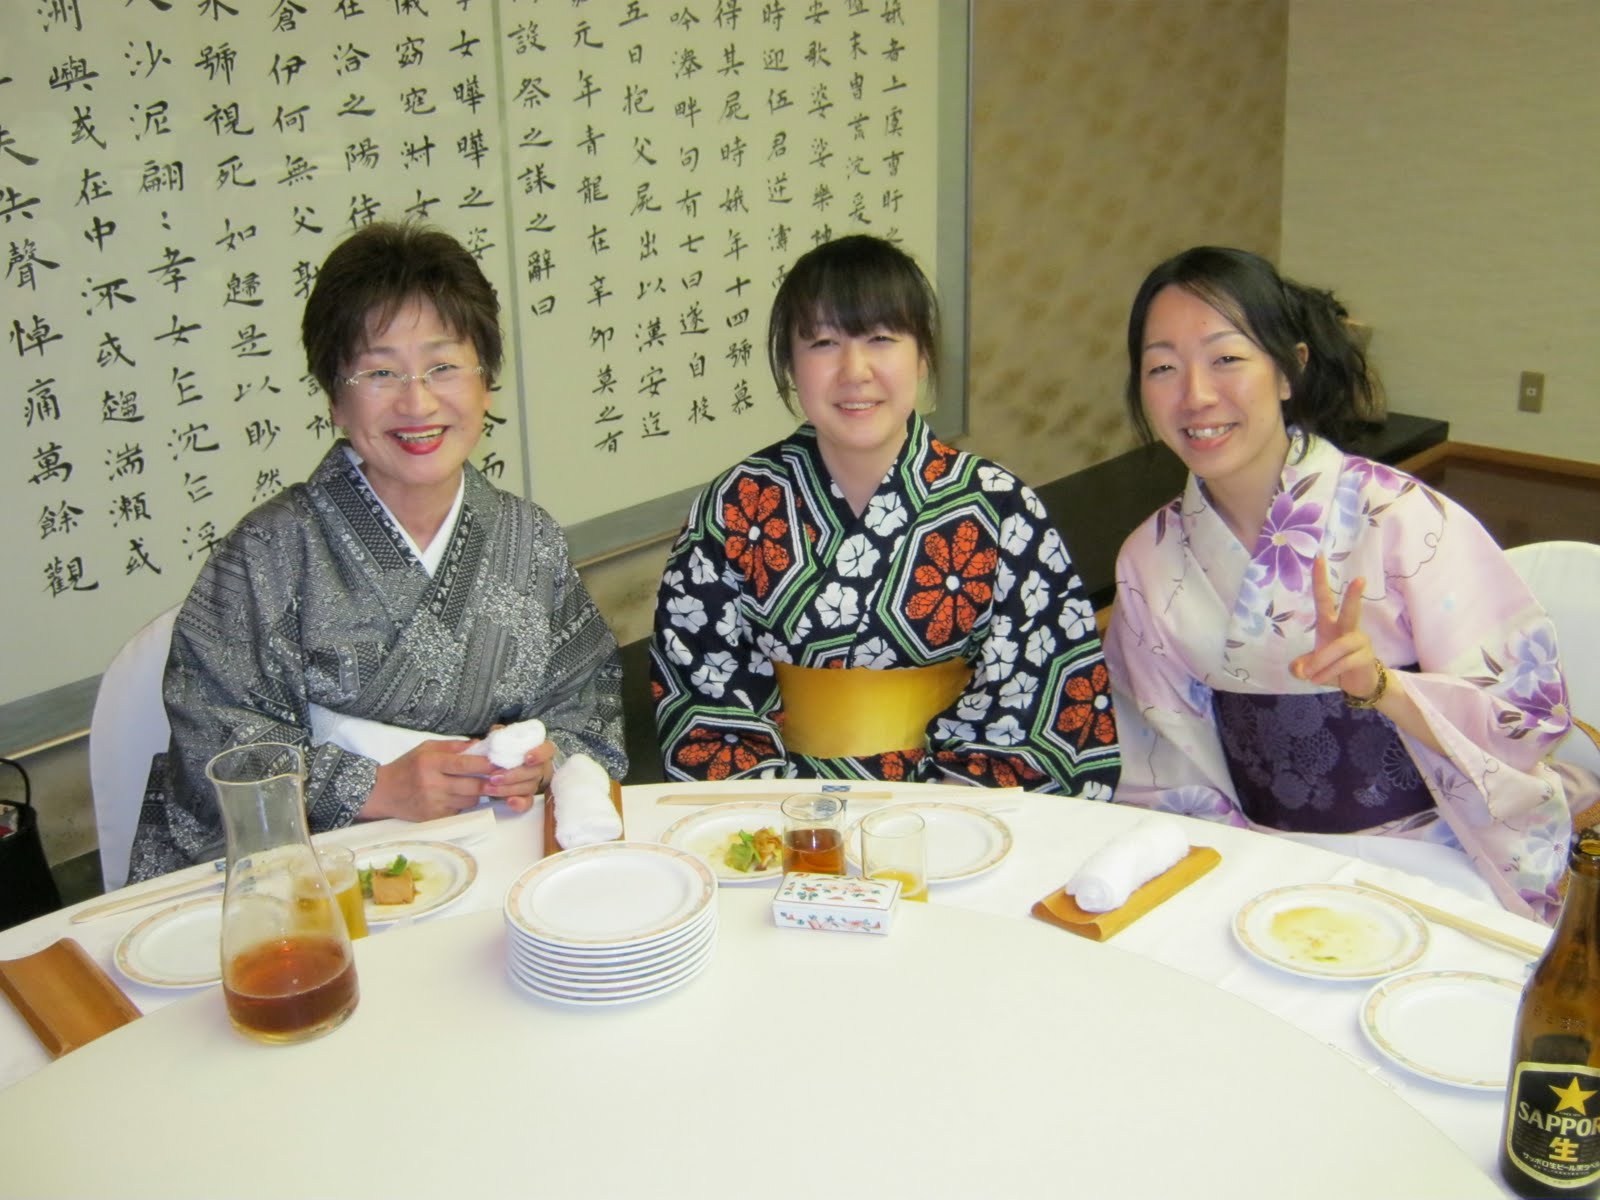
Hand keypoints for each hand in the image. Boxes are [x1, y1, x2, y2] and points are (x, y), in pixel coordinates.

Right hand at [361, 739, 492, 822]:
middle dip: (489, 782)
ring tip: (475, 784)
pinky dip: (463, 803)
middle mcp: (432, 784)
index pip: (464, 764)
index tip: (500, 763)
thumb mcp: (426, 748)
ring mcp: (433, 803)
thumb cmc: (407, 766)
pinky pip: (459, 810)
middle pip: (472, 786)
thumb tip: (480, 745)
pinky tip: (457, 796)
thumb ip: (453, 746)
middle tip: (499, 777)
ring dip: (477, 793)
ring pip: (469, 800)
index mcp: (430, 763)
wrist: (382, 792)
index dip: (485, 765)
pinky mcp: (434, 818)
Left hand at [476, 732, 557, 813]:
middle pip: (535, 772)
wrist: (494, 767)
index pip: (547, 750)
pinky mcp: (526, 797)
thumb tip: (497, 732)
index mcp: (537, 749)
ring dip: (508, 788)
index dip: (540, 754)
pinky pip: (527, 803)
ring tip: (489, 787)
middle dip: (514, 775)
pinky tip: (509, 802)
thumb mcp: (500, 738)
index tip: (526, 758)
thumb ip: (499, 734)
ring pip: (529, 788)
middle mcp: (540, 766)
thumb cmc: (501, 750)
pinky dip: (519, 803)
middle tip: (494, 776)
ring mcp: (534, 783)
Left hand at [1289, 555, 1382, 699]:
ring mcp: (1359, 642)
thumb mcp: (1312, 667)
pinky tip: (1318, 680)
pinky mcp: (1366, 657)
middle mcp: (1347, 629)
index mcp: (1331, 624)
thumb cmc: (1334, 668)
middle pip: (1350, 610)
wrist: (1359, 685)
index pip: (1324, 599)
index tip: (1318, 558)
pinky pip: (1344, 663)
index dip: (1320, 580)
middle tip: (1359, 579)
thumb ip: (1302, 665)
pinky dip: (1328, 672)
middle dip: (1353, 596)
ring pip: (1339, 647)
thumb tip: (1296, 670)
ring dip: (1321, 662)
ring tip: (1309, 676)